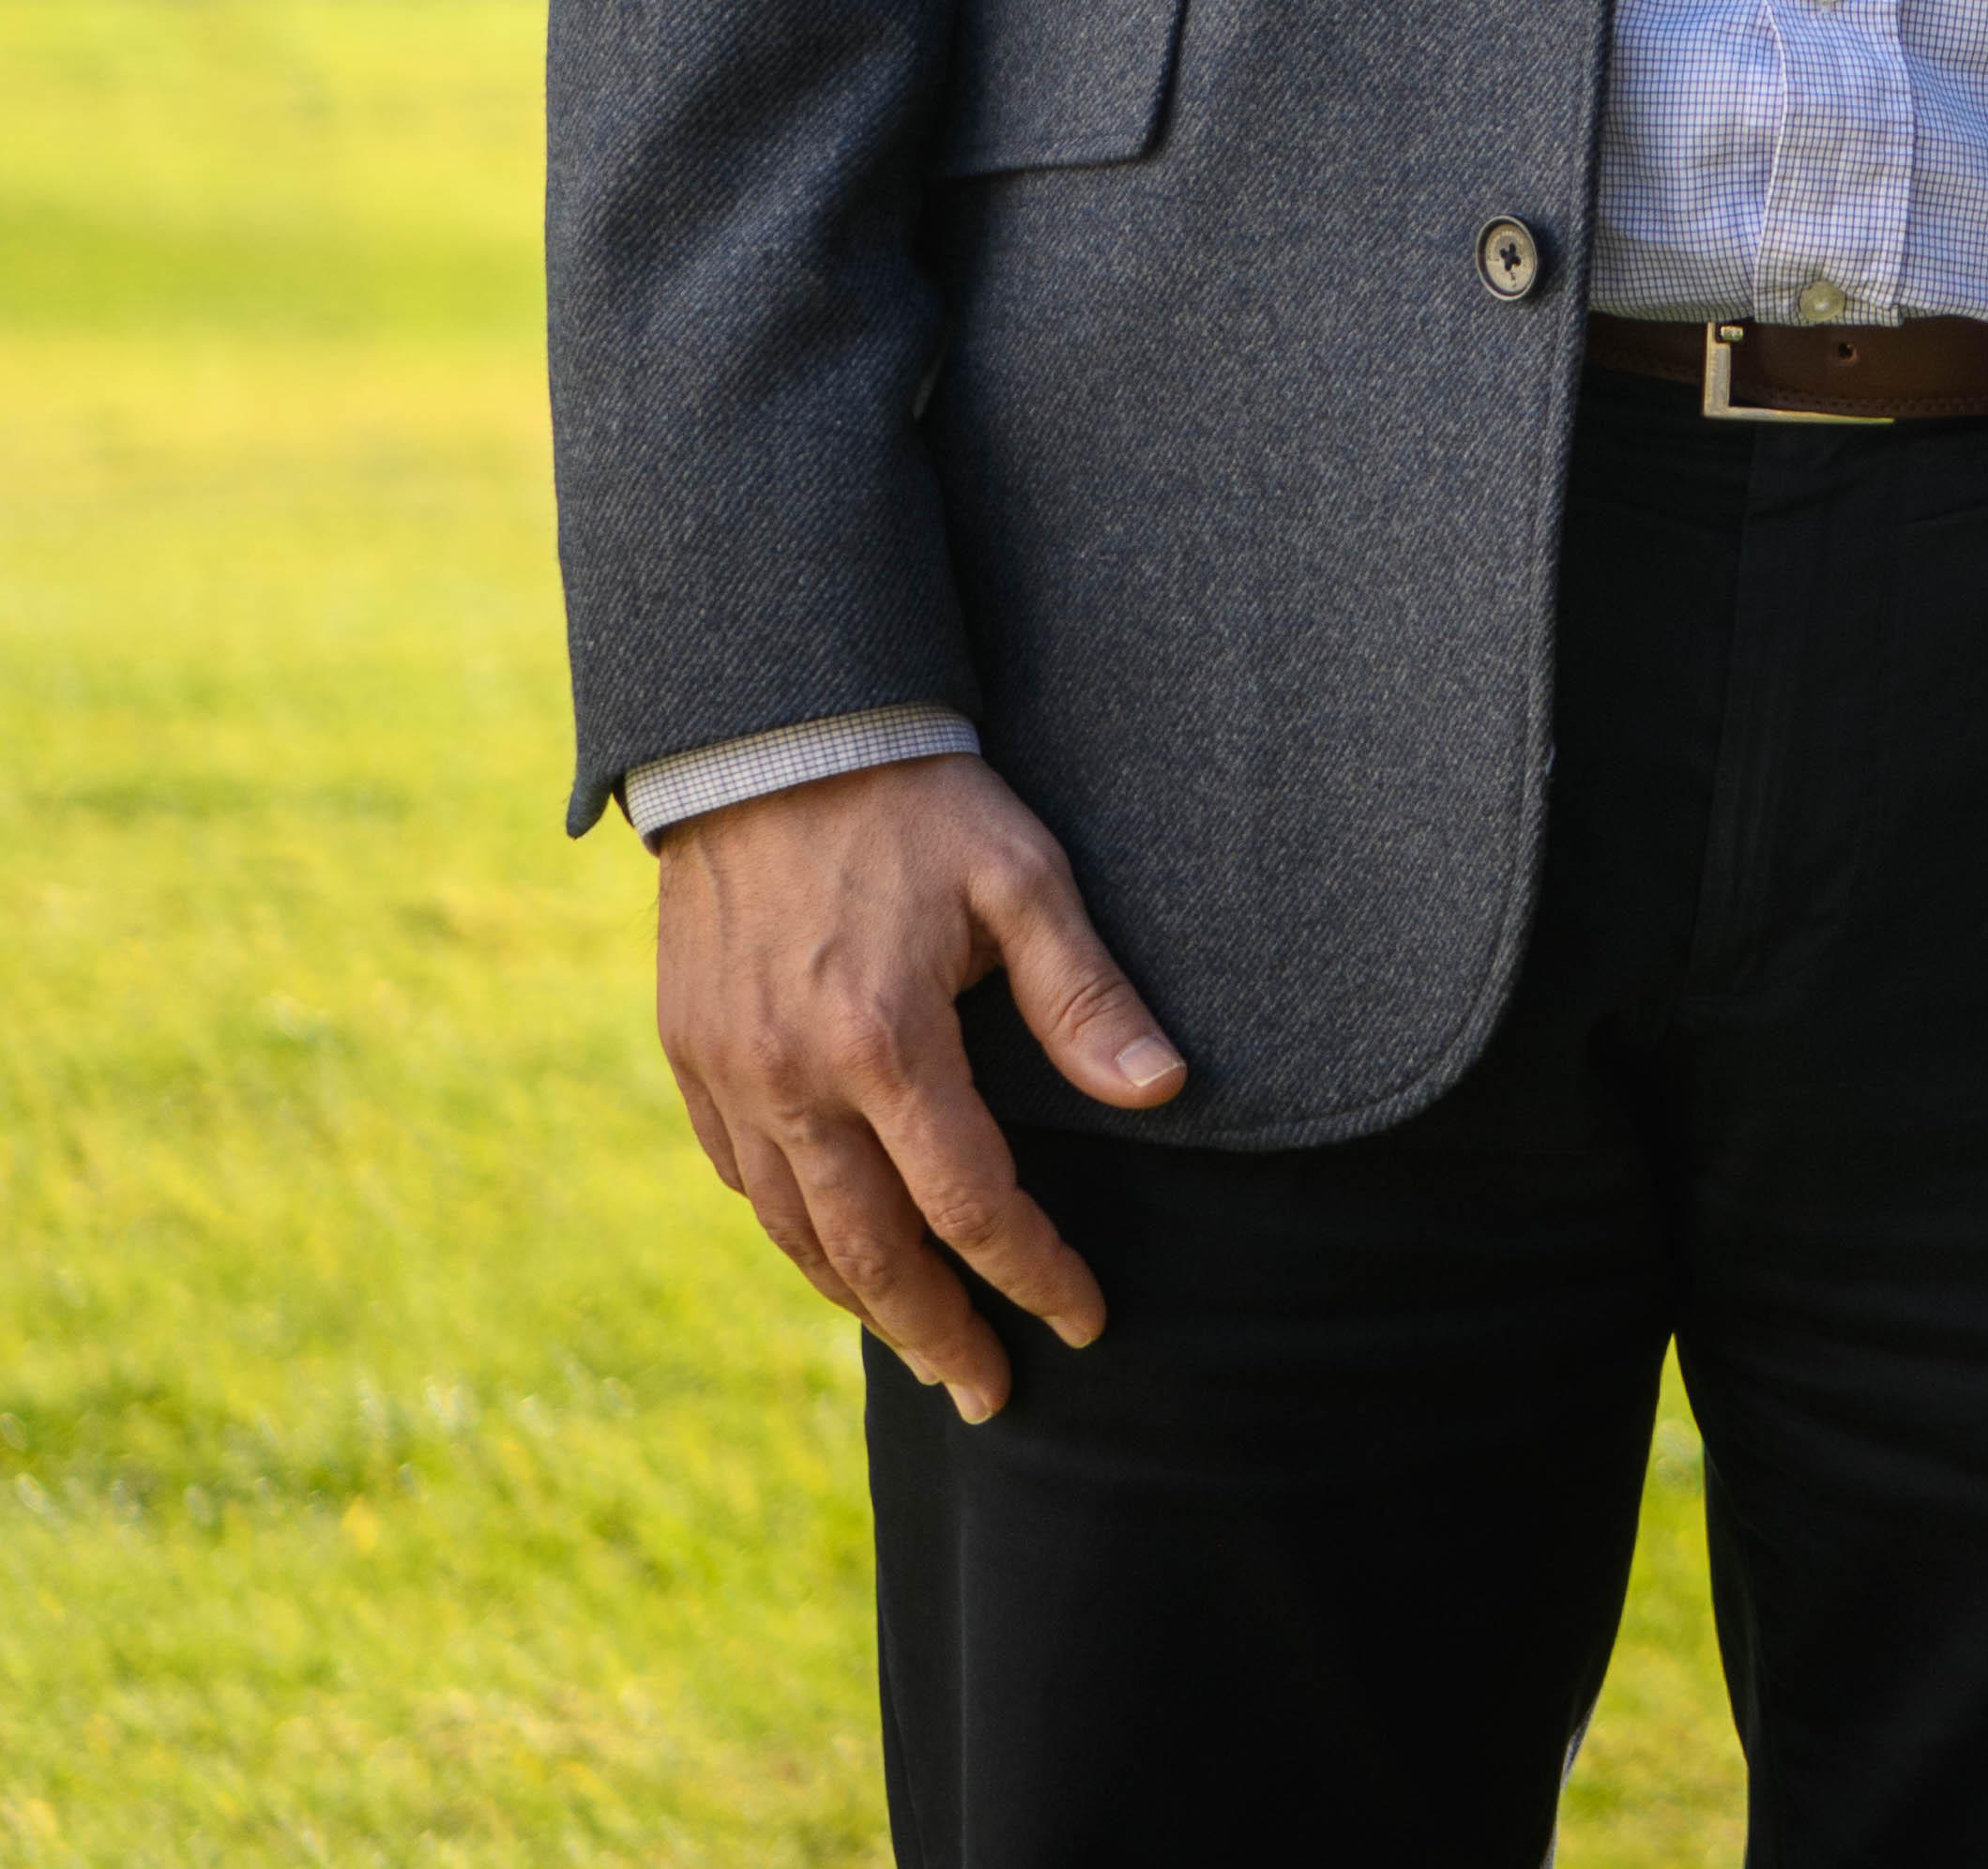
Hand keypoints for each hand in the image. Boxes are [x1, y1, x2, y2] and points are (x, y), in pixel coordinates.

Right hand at [649, 753, 1187, 1422]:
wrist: (769, 733)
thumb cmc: (919, 802)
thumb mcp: (1024, 880)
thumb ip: (1085, 997)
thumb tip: (1161, 1092)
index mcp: (883, 1044)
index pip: (971, 1204)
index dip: (1033, 1272)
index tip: (1084, 1319)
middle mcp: (791, 1080)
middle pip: (871, 1253)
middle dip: (939, 1334)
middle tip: (991, 1393)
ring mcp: (726, 1075)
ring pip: (793, 1232)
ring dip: (860, 1301)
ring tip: (922, 1346)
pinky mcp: (688, 1057)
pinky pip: (740, 1179)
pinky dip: (792, 1233)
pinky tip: (835, 1254)